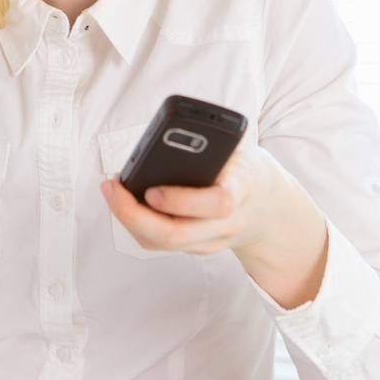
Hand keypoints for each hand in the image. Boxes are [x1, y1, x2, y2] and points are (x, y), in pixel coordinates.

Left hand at [99, 135, 285, 255]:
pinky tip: (124, 204)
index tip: (151, 190)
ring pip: (165, 245)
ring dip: (130, 221)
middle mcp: (229, 223)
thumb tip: (167, 130)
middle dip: (135, 215)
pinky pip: (162, 245)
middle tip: (113, 188)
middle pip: (178, 235)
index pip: (218, 203)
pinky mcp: (200, 249)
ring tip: (112, 192)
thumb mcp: (237, 147)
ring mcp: (214, 241)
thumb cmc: (243, 168)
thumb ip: (211, 141)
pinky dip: (138, 226)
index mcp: (243, 189)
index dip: (181, 201)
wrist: (268, 206)